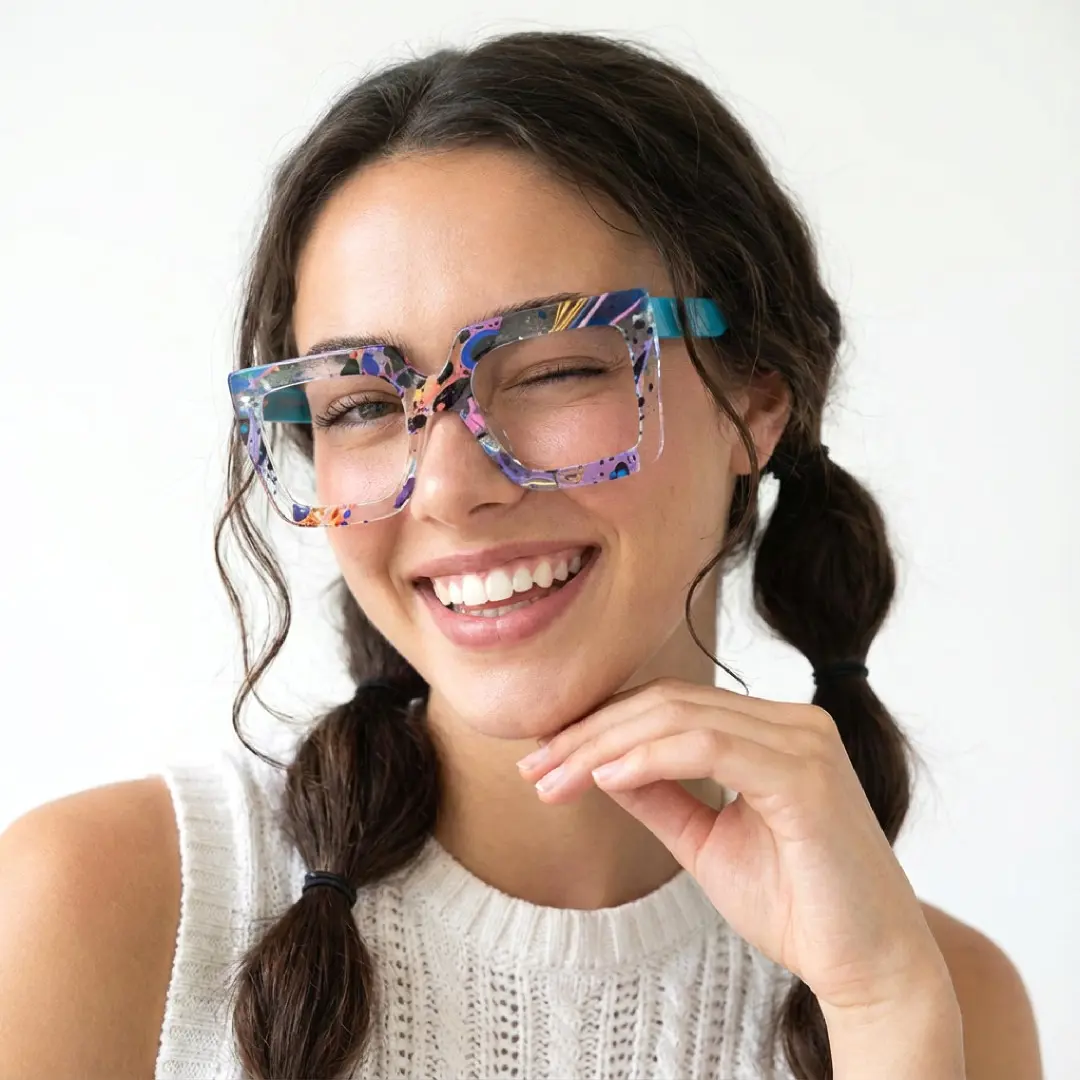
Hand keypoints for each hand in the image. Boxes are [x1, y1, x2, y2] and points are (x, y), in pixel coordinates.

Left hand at [516, 677, 949, 1014]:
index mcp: (773, 731)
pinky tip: (603, 778)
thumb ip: (660, 796)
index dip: (602, 725)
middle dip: (589, 734)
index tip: (546, 759)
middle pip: (666, 704)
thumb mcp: (707, 842)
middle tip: (534, 768)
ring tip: (553, 778)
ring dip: (604, 746)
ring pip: (679, 718)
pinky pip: (708, 747)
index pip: (670, 706)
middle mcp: (792, 722)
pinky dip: (649, 758)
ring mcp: (803, 741)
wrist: (870, 968)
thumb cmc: (798, 907)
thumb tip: (599, 763)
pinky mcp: (805, 773)